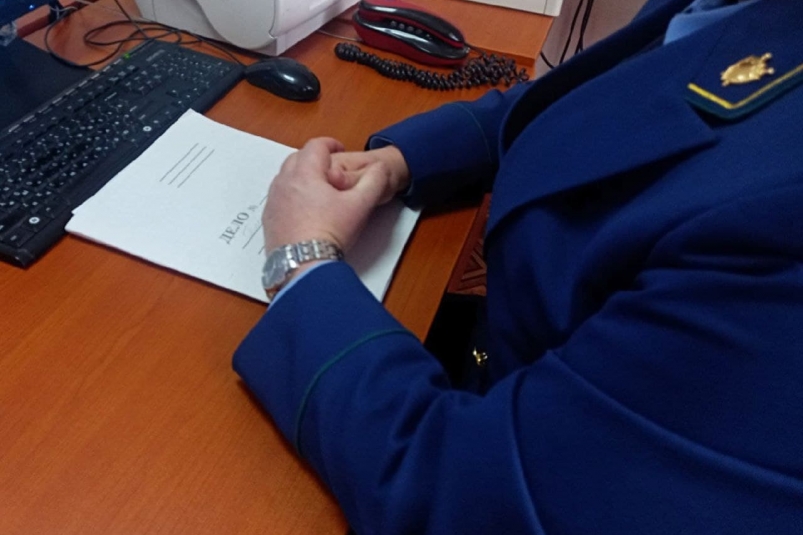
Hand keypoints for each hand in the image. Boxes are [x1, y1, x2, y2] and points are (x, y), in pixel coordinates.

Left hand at [263, 137, 395, 254]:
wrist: (303, 266)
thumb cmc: (331, 232)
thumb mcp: (360, 206)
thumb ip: (374, 182)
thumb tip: (381, 168)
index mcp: (304, 173)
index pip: (315, 146)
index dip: (330, 143)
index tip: (340, 148)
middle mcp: (283, 182)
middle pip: (297, 158)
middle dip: (314, 159)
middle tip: (330, 169)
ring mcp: (273, 201)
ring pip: (285, 177)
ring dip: (300, 176)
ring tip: (317, 189)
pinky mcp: (269, 219)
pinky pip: (279, 197)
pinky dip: (291, 194)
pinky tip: (304, 209)